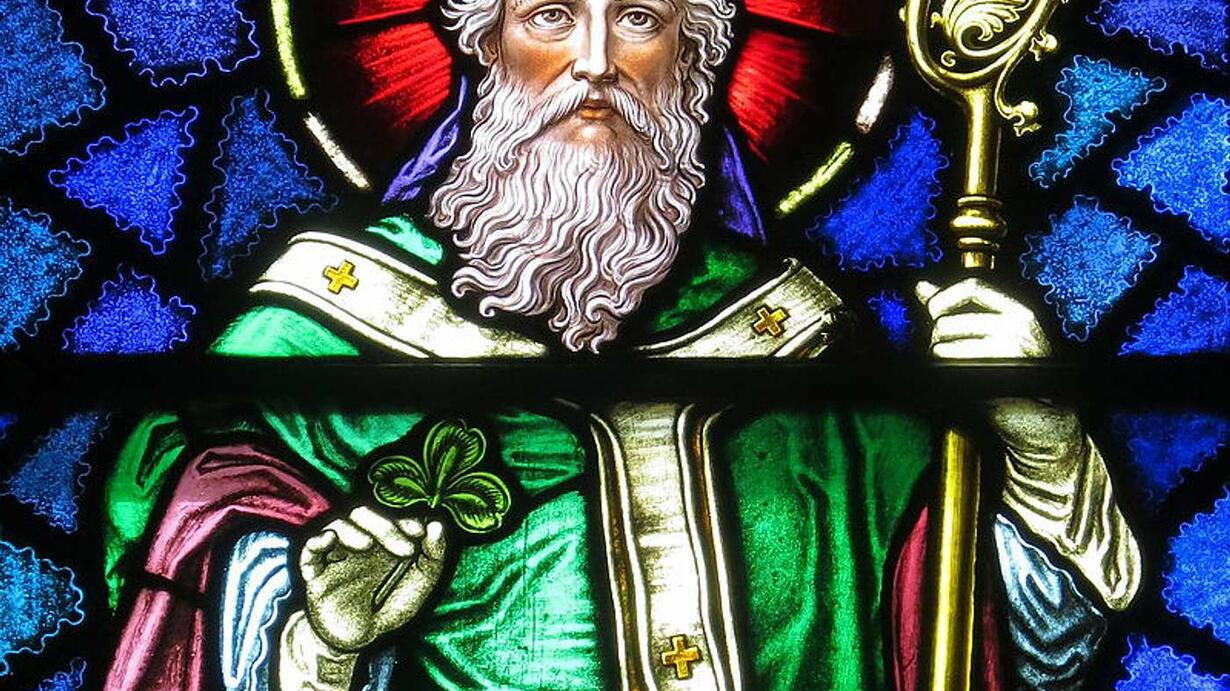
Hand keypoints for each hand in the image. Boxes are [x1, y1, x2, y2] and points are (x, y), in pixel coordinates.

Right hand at [300, 507, 446, 651]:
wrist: (358, 638)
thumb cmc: (390, 605)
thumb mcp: (419, 584)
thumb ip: (433, 557)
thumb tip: (437, 525)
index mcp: (384, 539)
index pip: (390, 514)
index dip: (404, 517)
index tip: (420, 530)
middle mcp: (360, 541)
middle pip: (364, 515)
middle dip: (386, 527)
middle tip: (406, 550)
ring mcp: (336, 555)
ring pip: (339, 526)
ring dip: (354, 530)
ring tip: (368, 545)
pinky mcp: (315, 573)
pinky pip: (310, 551)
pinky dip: (318, 541)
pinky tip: (330, 539)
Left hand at [915, 278, 1081, 461]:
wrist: (1043, 420)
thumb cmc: (1017, 374)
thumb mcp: (997, 333)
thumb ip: (959, 307)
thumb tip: (922, 286)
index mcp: (1019, 311)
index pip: (973, 285)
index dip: (944, 295)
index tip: (932, 309)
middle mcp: (1016, 325)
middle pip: (949, 320)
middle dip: (936, 336)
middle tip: (945, 349)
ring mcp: (1007, 348)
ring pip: (943, 342)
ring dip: (937, 355)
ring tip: (954, 365)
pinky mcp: (994, 372)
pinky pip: (948, 362)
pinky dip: (943, 370)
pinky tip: (957, 377)